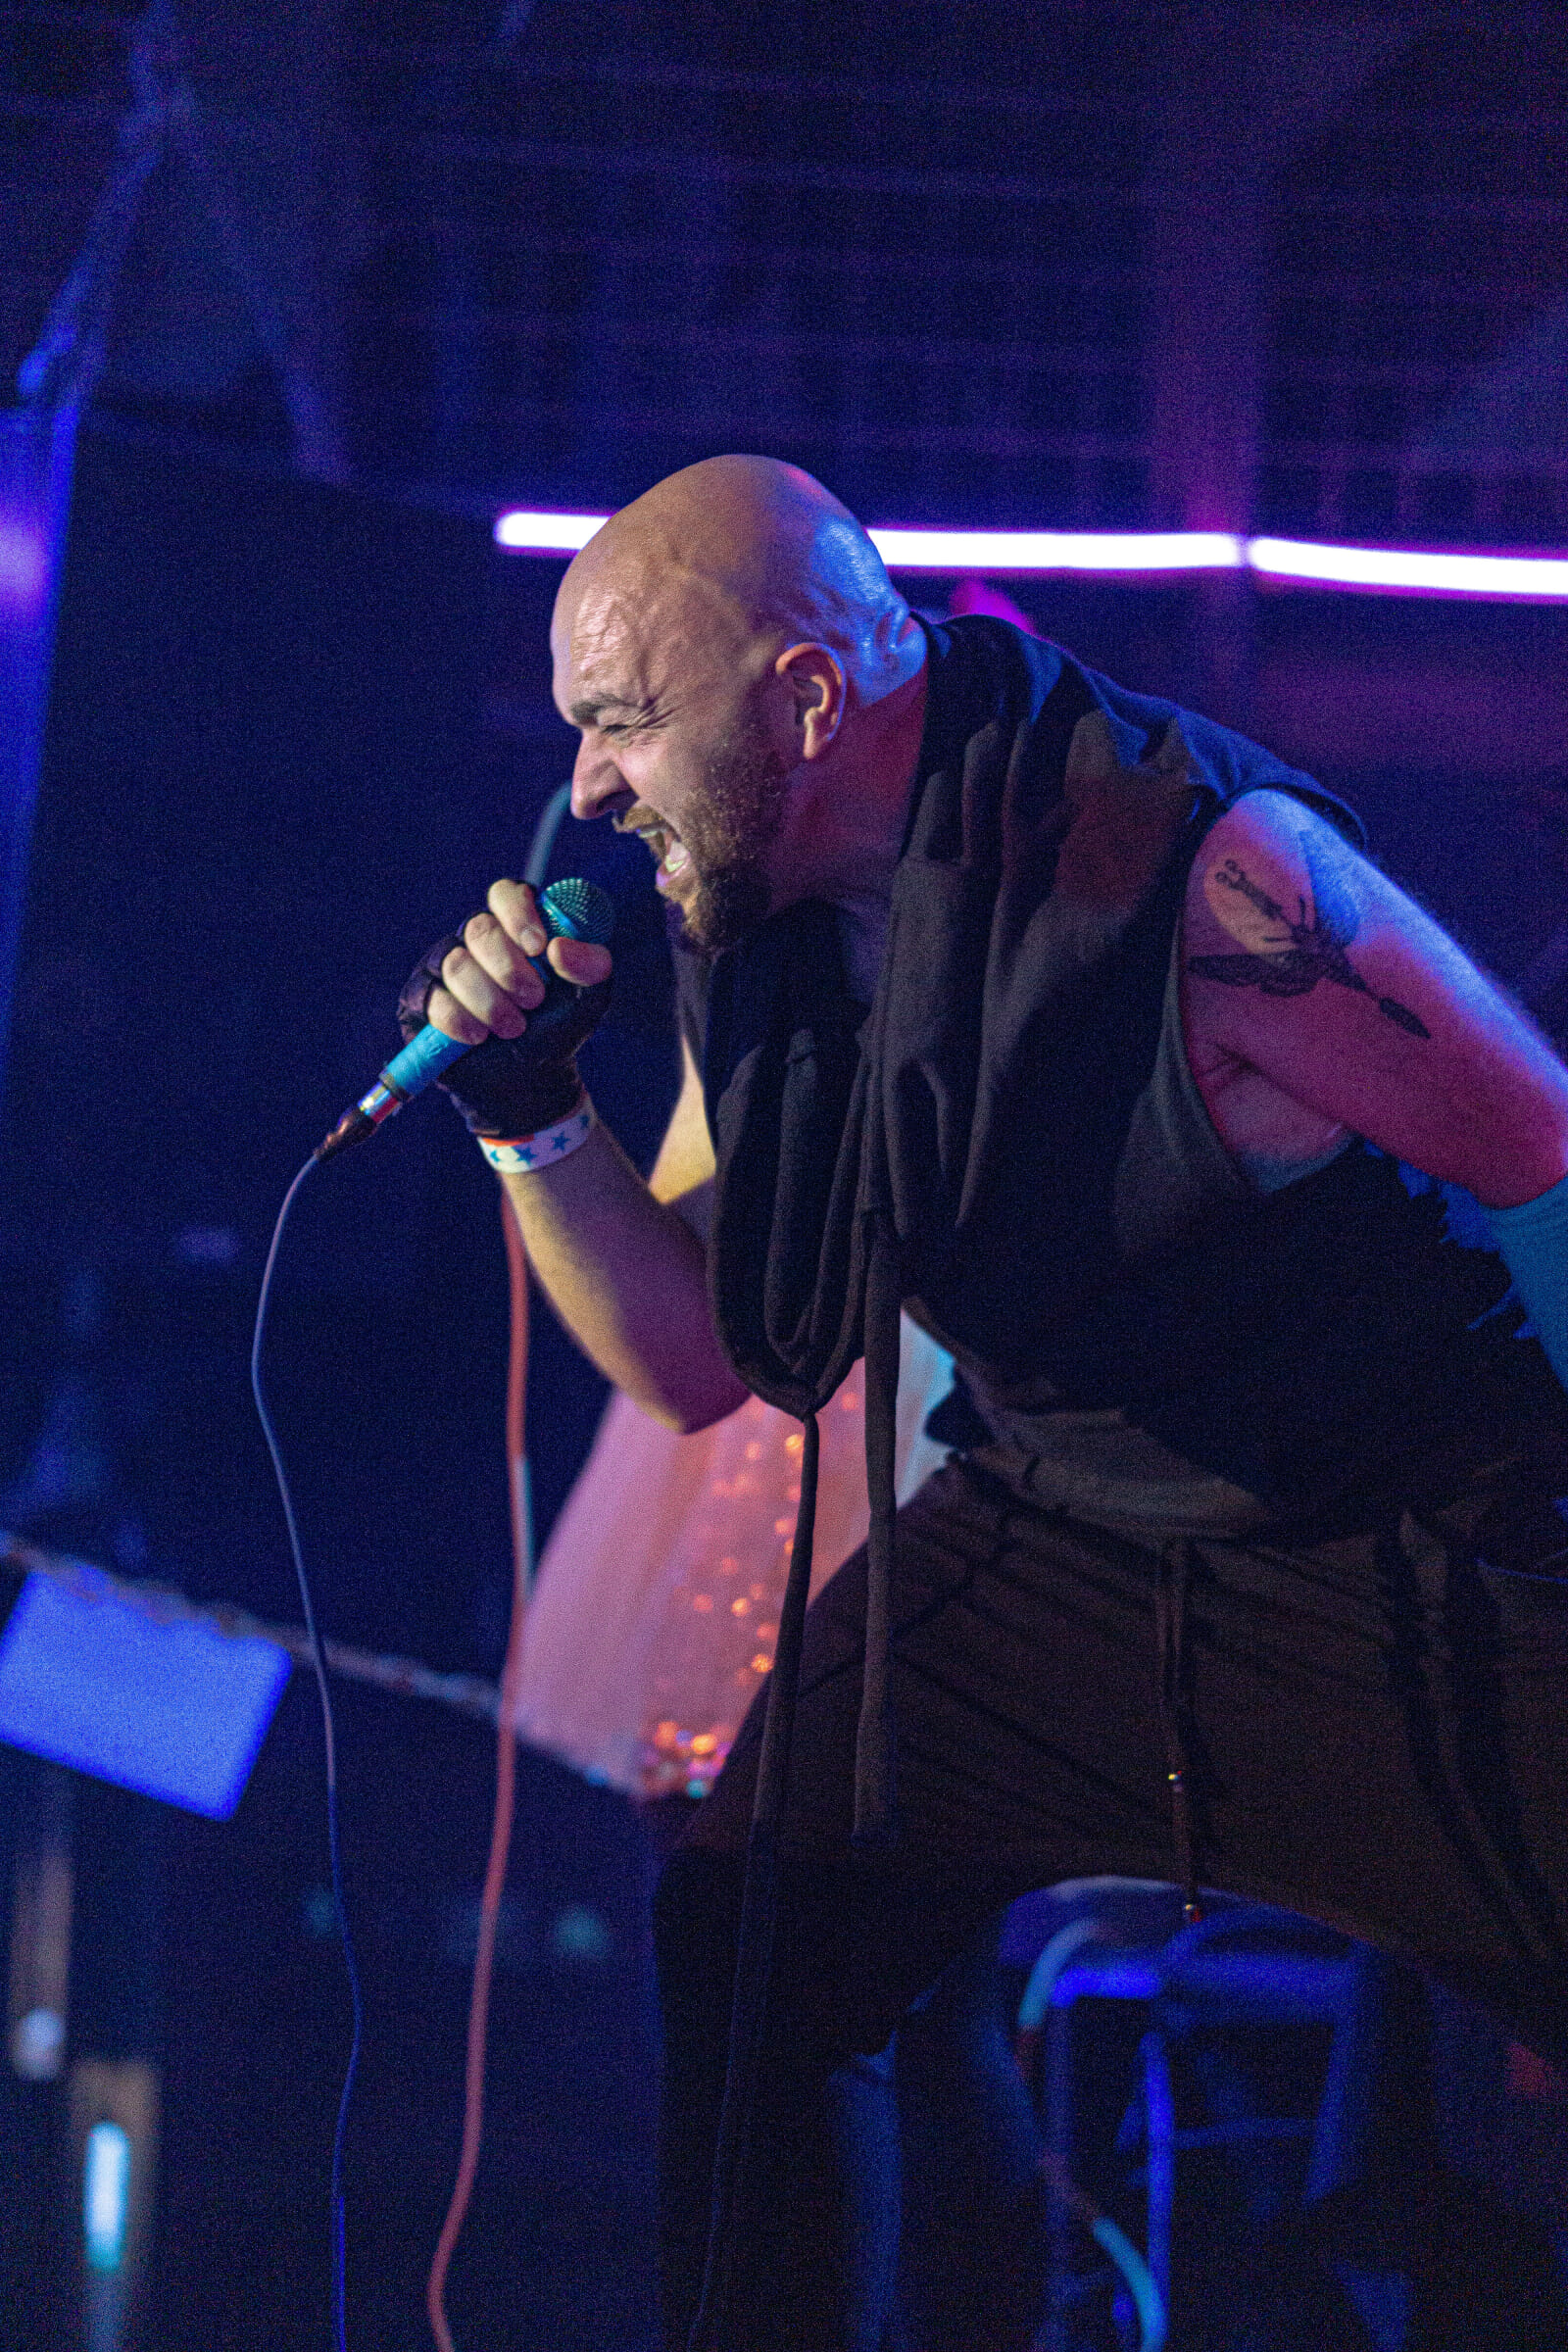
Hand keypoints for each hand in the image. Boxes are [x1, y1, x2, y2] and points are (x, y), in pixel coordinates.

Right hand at [398, 878, 613, 1136]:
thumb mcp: (589, 999)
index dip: (519, 914)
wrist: (529, 1081)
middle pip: (479, 929)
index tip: (539, 948)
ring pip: (454, 964)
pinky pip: (429, 997)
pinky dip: (457, 1019)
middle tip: (534, 1001)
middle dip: (510, 969)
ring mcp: (444, 966)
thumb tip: (559, 948)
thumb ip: (591, 967)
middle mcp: (476, 939)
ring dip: (490, 1002)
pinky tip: (477, 1037)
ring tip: (513, 1028)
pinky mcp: (420, 999)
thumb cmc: (558, 1028)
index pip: (507, 894)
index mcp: (516, 926)